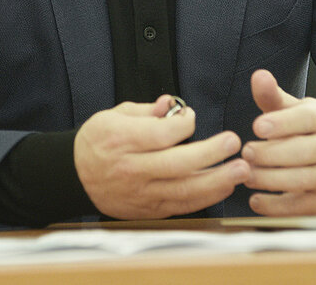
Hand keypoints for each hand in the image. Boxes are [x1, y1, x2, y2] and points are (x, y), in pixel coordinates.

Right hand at [73, 94, 249, 219]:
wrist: (75, 176)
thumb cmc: (97, 142)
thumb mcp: (114, 115)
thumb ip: (146, 111)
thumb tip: (171, 105)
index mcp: (121, 140)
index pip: (161, 134)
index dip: (183, 124)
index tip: (191, 117)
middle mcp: (131, 169)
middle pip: (177, 164)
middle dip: (210, 153)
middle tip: (233, 141)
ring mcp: (140, 193)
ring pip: (183, 190)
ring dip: (216, 181)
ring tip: (240, 170)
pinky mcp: (148, 209)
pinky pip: (181, 206)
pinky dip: (205, 198)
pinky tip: (223, 186)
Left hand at [241, 69, 315, 215]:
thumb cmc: (304, 132)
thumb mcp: (291, 110)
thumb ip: (272, 96)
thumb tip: (259, 75)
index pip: (306, 119)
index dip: (282, 123)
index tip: (257, 126)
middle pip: (302, 151)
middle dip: (271, 154)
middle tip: (246, 153)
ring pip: (300, 179)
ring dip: (269, 179)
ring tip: (246, 175)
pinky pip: (299, 208)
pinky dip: (275, 206)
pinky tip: (255, 200)